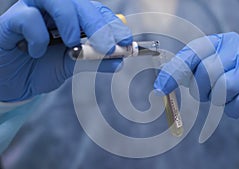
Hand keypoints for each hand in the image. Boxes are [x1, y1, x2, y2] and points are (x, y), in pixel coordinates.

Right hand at [0, 0, 131, 101]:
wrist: (12, 82)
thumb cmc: (41, 68)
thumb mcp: (72, 65)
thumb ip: (94, 60)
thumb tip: (120, 60)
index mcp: (72, 18)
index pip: (96, 11)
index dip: (112, 24)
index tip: (126, 41)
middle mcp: (53, 10)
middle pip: (79, 3)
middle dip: (98, 24)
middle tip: (108, 46)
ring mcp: (32, 12)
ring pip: (55, 1)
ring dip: (70, 22)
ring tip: (72, 45)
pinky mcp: (11, 22)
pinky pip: (28, 18)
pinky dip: (38, 35)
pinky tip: (38, 52)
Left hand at [154, 32, 238, 122]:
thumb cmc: (231, 75)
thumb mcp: (210, 66)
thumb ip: (188, 70)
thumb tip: (160, 86)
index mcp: (221, 41)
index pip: (193, 53)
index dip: (175, 71)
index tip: (161, 88)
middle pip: (207, 71)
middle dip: (201, 89)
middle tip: (206, 93)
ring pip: (223, 88)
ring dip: (218, 99)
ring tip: (225, 95)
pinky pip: (237, 105)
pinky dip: (232, 110)